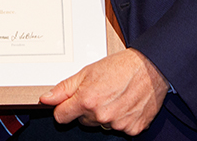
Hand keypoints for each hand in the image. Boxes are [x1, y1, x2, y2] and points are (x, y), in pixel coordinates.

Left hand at [40, 48, 166, 135]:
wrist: (150, 67)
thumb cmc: (120, 67)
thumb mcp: (87, 72)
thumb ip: (64, 88)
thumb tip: (46, 99)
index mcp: (87, 100)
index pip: (61, 117)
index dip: (64, 108)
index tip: (69, 103)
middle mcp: (101, 115)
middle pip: (83, 120)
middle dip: (87, 109)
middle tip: (100, 92)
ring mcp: (118, 124)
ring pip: (102, 124)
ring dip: (105, 114)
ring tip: (115, 96)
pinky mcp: (133, 128)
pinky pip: (120, 128)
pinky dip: (122, 118)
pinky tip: (126, 104)